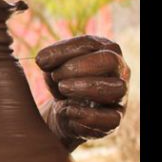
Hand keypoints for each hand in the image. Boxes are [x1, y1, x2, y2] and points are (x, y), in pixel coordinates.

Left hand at [35, 35, 129, 151]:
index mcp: (105, 50)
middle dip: (78, 67)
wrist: (66, 111)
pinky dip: (88, 115)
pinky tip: (69, 110)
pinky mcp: (115, 118)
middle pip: (110, 60)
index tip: (41, 60)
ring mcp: (120, 95)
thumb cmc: (63, 81)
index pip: (90, 43)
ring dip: (85, 88)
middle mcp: (119, 70)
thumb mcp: (53, 67)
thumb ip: (48, 60)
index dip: (64, 51)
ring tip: (63, 89)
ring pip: (116, 88)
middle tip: (56, 76)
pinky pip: (112, 118)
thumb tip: (42, 59)